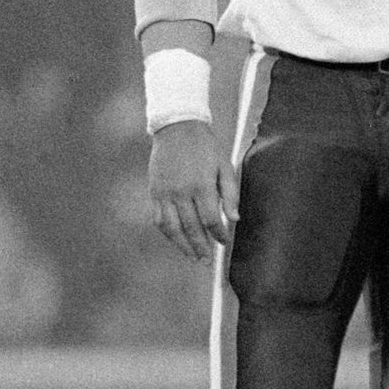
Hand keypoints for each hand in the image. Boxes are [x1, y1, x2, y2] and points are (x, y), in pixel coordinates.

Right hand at [149, 119, 237, 262]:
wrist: (177, 127)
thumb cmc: (205, 147)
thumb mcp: (224, 165)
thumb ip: (230, 194)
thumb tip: (234, 220)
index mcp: (201, 184)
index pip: (211, 219)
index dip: (218, 234)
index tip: (223, 241)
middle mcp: (181, 191)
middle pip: (191, 227)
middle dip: (201, 247)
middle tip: (207, 261)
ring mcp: (165, 193)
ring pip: (172, 228)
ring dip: (183, 246)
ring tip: (192, 257)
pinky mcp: (154, 191)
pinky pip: (159, 219)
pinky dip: (168, 233)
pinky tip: (176, 240)